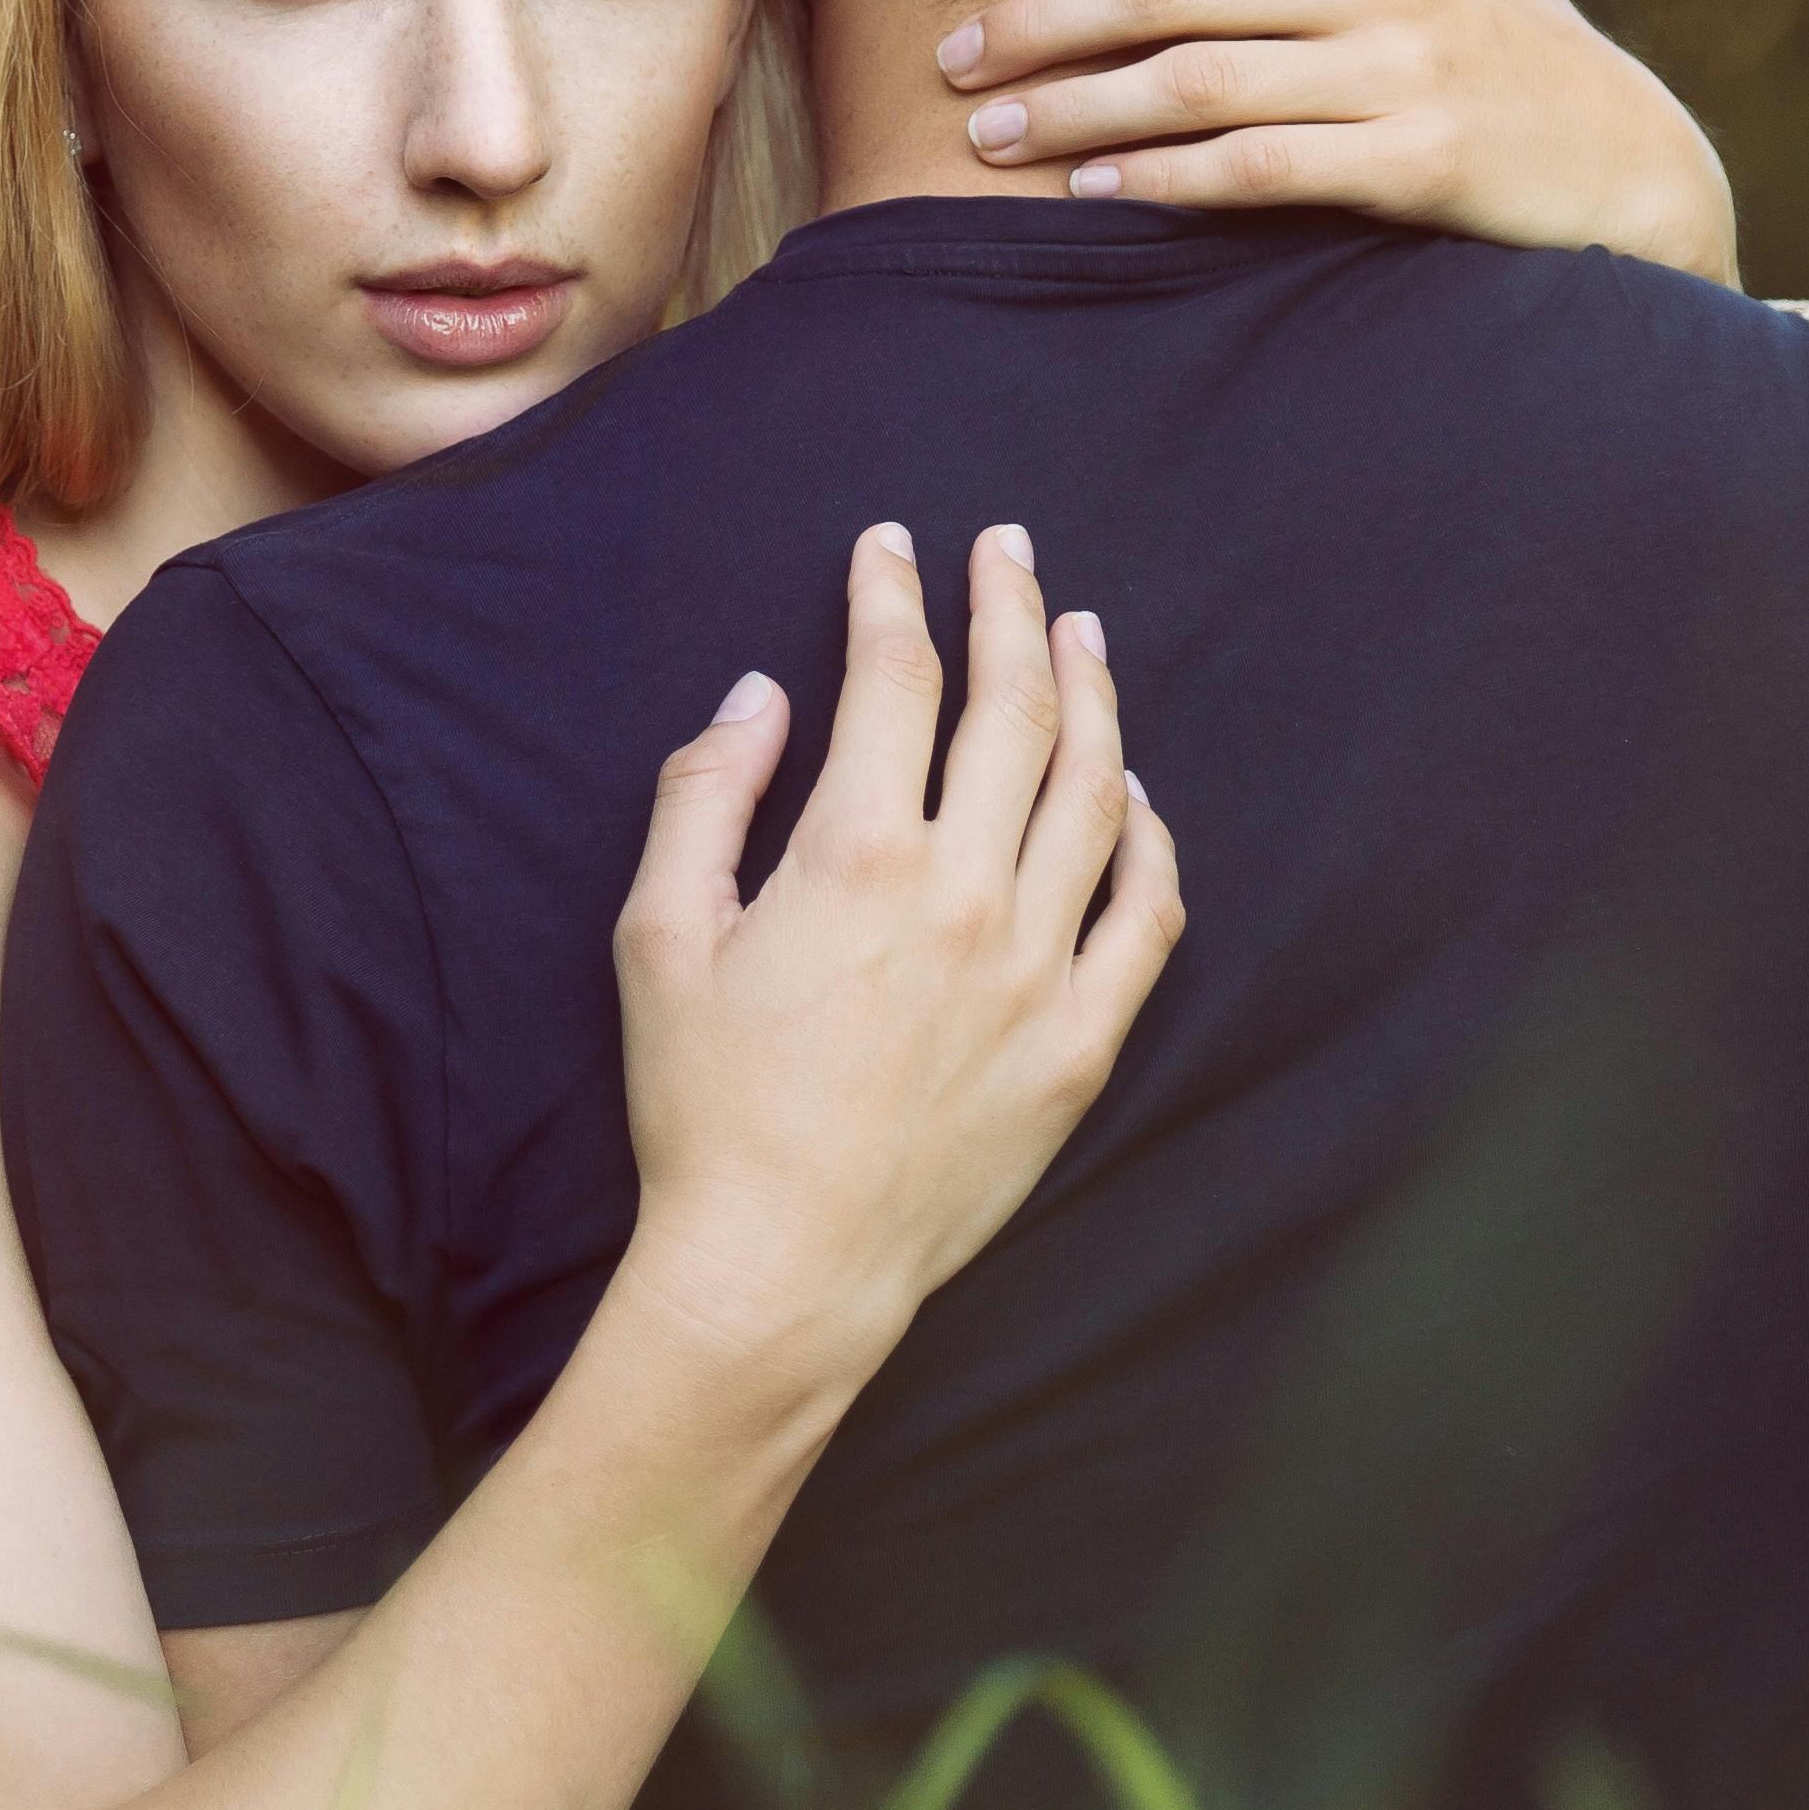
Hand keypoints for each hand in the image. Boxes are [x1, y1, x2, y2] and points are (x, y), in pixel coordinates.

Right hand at [607, 519, 1183, 1380]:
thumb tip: (758, 697)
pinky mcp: (1079, 1042)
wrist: (784, 1262)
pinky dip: (1148, 842)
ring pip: (1095, 795)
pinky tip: (1133, 798)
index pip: (896, 678)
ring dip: (1092, 698)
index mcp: (858, 854)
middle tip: (1007, 550)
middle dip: (1008, 609)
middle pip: (1014, 710)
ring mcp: (1038, 967)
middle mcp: (966, 892)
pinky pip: (1145, 918)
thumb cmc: (704, 1103)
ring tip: (1079, 636)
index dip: (895, 595)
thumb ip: (705, 798)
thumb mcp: (660, 936)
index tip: (893, 547)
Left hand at [930, 0, 1737, 283]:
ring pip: (1192, 84)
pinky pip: (1256, 169)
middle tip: (954, 60)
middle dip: (1039, 26)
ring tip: (985, 140)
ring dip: (1070, 115)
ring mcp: (1401, 71)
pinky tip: (1091, 193)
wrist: (1622, 164)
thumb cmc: (1517, 20)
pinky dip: (1161, 183)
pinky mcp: (1417, 165)